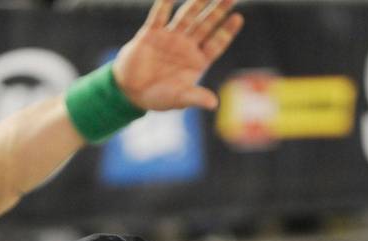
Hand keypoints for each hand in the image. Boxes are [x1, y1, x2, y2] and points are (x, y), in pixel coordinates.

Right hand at [113, 0, 243, 110]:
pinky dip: (164, 4)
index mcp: (197, 61)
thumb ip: (194, 97)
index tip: (238, 18)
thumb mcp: (178, 99)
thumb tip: (214, 104)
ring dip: (197, 3)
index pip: (216, 43)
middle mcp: (186, 46)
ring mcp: (170, 38)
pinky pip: (158, 16)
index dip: (227, 31)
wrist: (130, 92)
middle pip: (206, 25)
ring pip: (186, 16)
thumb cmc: (158, 98)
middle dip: (218, 11)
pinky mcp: (151, 34)